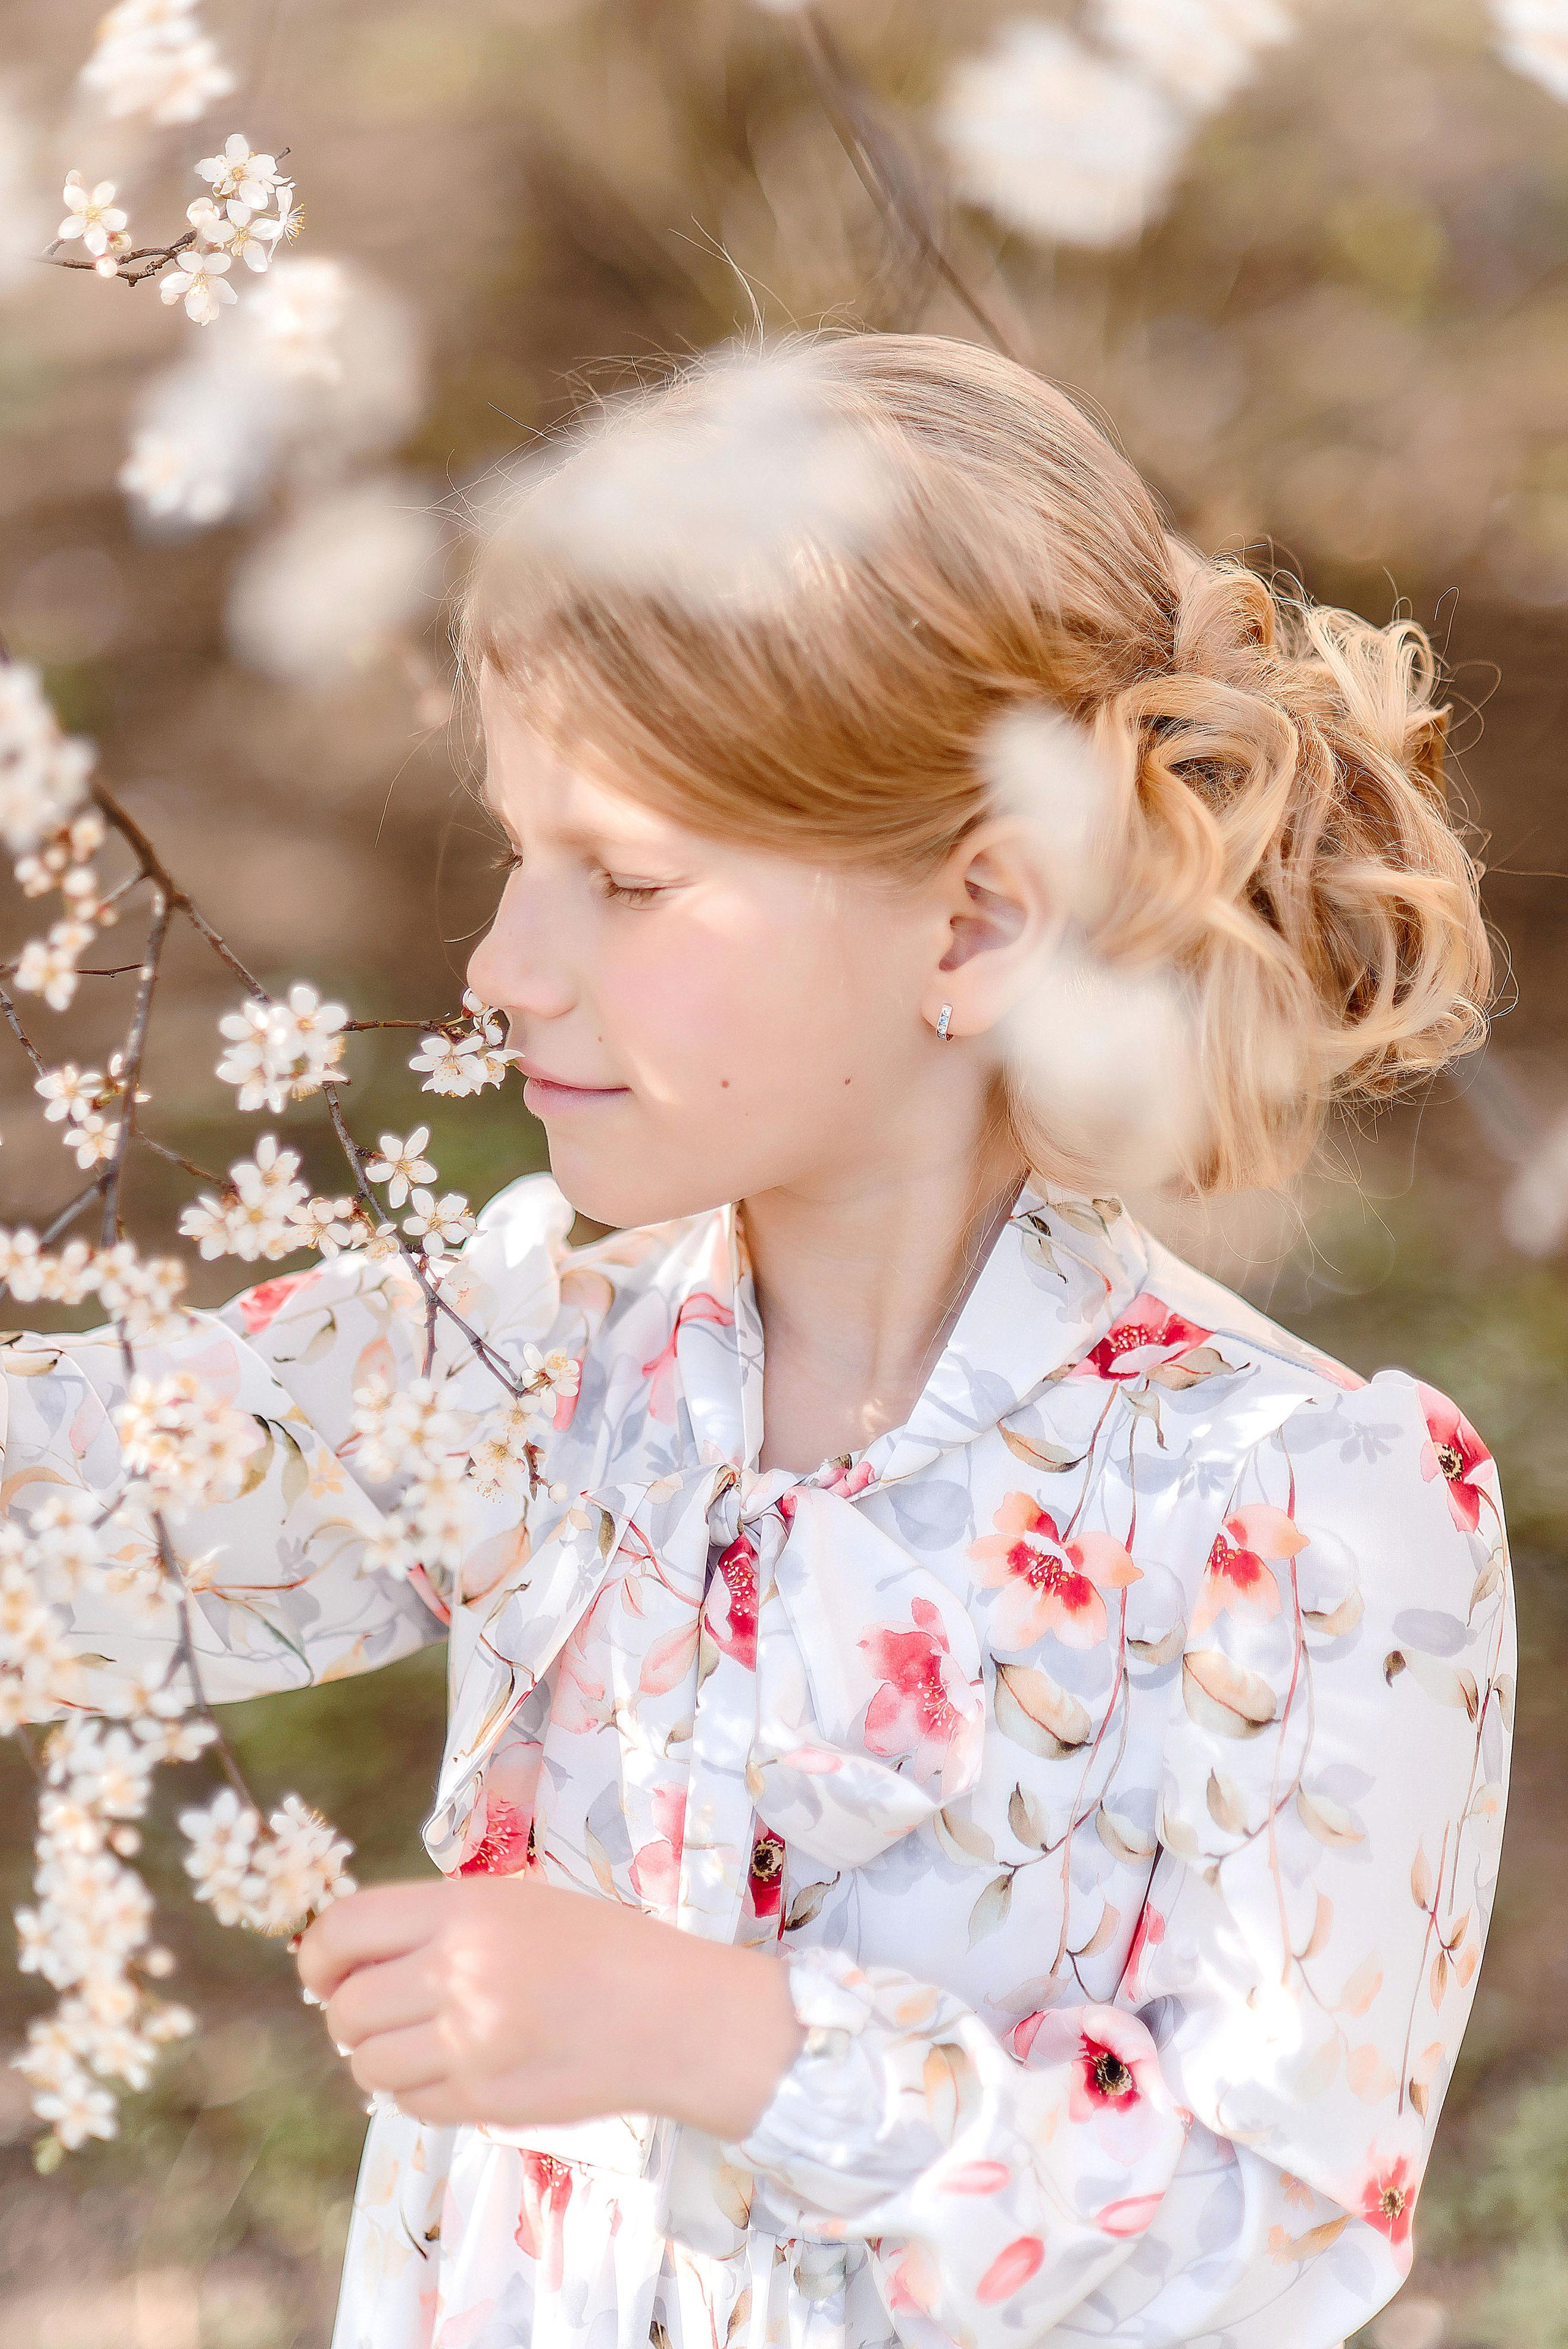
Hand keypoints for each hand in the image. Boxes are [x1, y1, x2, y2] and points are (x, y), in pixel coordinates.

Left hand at [295, 1874, 803, 2139]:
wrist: (673, 2013)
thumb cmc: (600, 1947)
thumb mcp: (518, 1904)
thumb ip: (439, 1925)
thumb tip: (352, 1958)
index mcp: (465, 1910)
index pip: (344, 1929)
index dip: (317, 1955)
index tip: (322, 1972)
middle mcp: (459, 1972)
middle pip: (346, 2009)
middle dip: (347, 2015)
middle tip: (379, 2014)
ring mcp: (469, 2042)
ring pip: (368, 2066)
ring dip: (379, 2059)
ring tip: (420, 2044)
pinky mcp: (484, 2101)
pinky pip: (409, 2104)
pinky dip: (416, 2092)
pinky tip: (455, 2070)